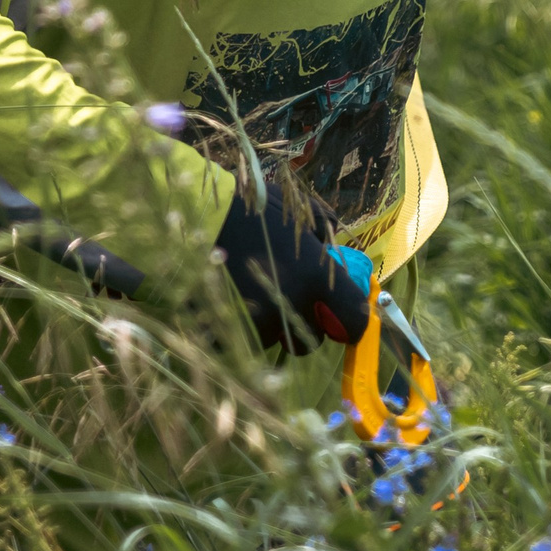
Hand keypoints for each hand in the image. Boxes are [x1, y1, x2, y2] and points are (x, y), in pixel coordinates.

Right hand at [212, 186, 372, 352]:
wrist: (195, 218)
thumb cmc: (250, 209)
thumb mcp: (295, 211)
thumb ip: (323, 229)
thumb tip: (334, 243)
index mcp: (315, 278)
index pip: (354, 321)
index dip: (351, 322)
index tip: (340, 316)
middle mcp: (292, 307)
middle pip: (312, 340)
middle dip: (304, 324)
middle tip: (287, 301)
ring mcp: (259, 324)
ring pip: (275, 340)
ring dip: (270, 325)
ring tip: (251, 292)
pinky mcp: (229, 335)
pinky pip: (245, 341)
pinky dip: (242, 327)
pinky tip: (232, 300)